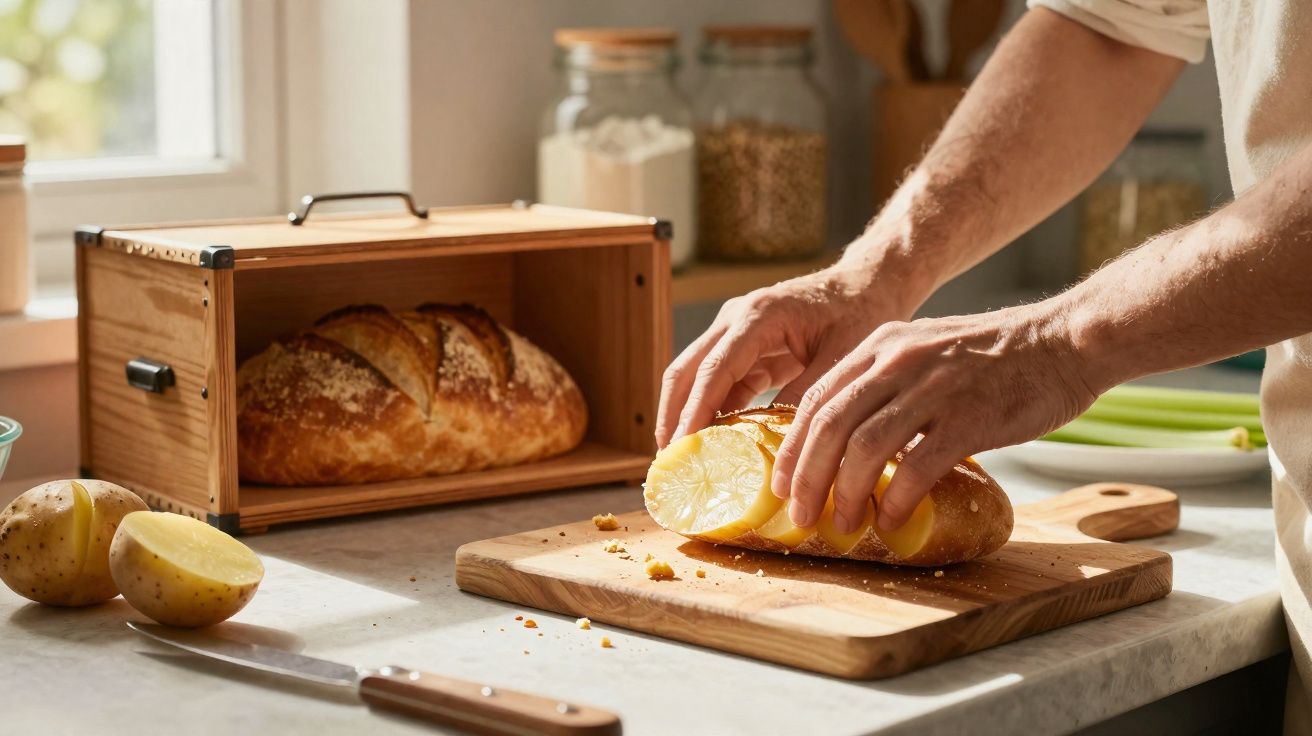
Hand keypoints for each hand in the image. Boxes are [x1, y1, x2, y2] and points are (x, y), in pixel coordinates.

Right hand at [656, 264, 920, 448]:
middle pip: (687, 370)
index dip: (695, 410)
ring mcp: (736, 332)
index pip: (714, 368)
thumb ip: (809, 393)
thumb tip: (780, 442)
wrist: (867, 284)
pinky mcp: (746, 349)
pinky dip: (713, 412)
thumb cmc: (860, 311)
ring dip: (688, 415)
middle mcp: (736, 319)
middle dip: (674, 415)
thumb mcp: (843, 355)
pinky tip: (715, 444)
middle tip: (671, 460)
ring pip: (696, 377)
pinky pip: (720, 383)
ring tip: (685, 458)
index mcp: (759, 315)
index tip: (682, 445)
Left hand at [771, 302, 1100, 532]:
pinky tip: (892, 520)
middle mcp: (898, 362)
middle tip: (800, 515)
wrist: (1066, 341)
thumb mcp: (926, 349)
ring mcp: (932, 388)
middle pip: (829, 427)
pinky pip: (916, 467)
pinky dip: (896, 500)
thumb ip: (887, 382)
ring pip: (863, 448)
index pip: (816, 401)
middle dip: (807, 478)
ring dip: (845, 495)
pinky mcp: (969, 418)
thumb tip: (850, 438)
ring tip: (843, 525)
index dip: (793, 449)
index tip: (783, 486)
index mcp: (881, 346)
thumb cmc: (997, 356)